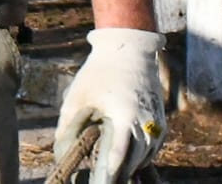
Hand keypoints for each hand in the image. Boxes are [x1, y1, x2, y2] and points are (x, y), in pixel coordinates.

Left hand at [53, 28, 166, 182]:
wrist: (128, 51)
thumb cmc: (99, 74)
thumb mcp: (77, 97)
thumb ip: (68, 126)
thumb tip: (61, 152)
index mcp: (124, 116)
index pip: (119, 154)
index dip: (110, 173)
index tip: (102, 183)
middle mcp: (146, 123)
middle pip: (135, 160)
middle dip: (120, 173)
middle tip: (105, 181)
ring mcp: (156, 123)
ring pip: (146, 156)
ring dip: (131, 166)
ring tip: (113, 174)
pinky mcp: (160, 122)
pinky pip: (152, 148)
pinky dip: (140, 156)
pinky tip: (125, 159)